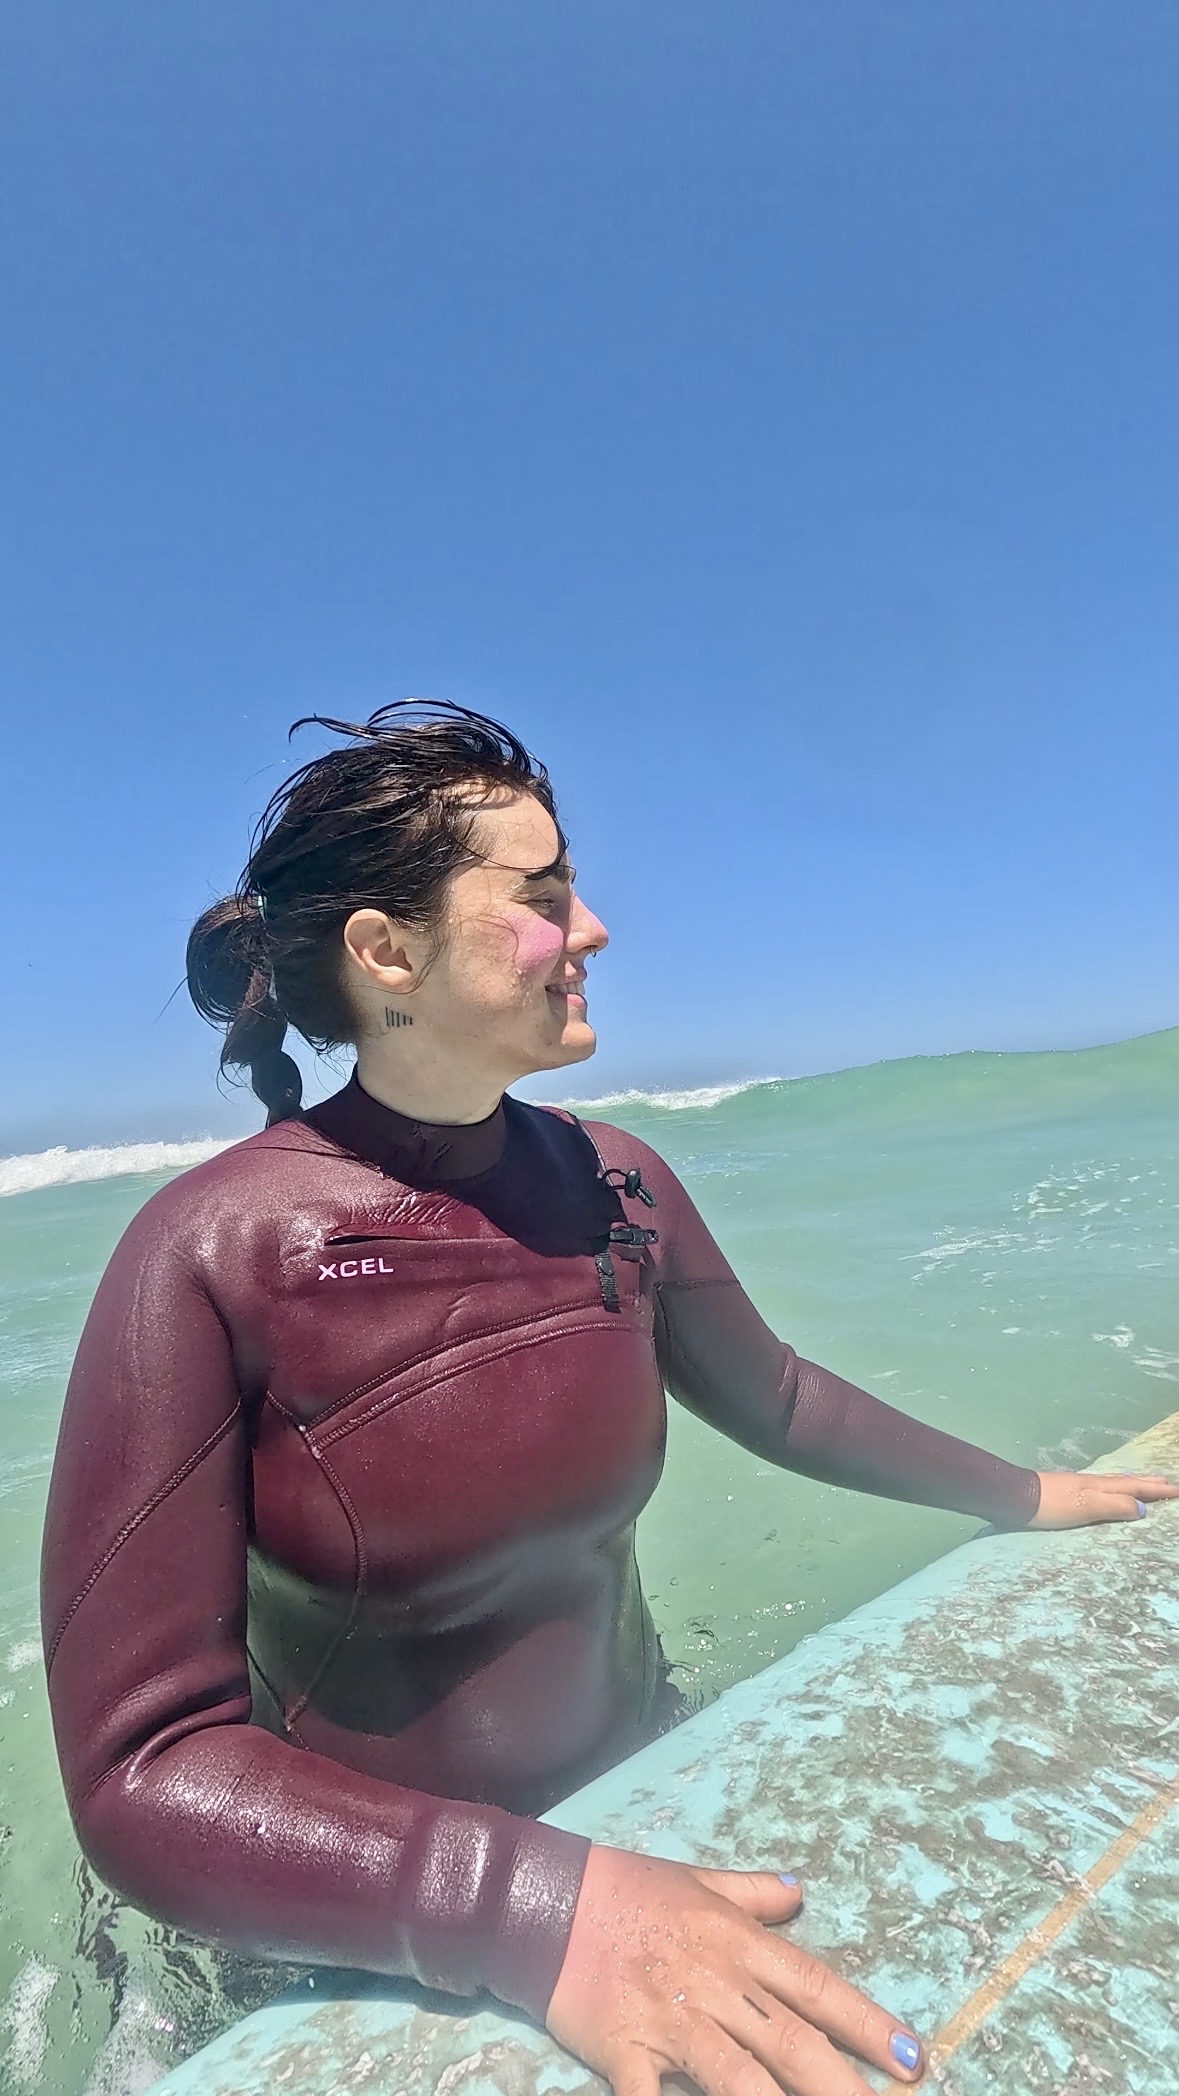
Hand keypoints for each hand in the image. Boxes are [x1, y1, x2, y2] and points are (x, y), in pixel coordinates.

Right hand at [547, 1845, 924, 2095]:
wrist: (547, 1897)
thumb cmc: (626, 1887)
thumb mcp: (698, 1879)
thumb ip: (753, 1892)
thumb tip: (799, 1890)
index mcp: (737, 1942)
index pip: (816, 1988)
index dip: (867, 2025)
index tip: (913, 2059)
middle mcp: (716, 1984)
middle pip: (793, 2043)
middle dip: (844, 2085)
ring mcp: (672, 2021)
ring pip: (739, 2077)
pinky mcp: (626, 2052)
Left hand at [1031, 1470, 1178, 1529]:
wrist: (1016, 1497)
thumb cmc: (1051, 1505)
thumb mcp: (1086, 1506)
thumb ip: (1114, 1505)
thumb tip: (1143, 1508)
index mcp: (1100, 1486)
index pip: (1135, 1488)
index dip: (1157, 1490)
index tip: (1177, 1490)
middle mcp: (1093, 1483)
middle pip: (1127, 1481)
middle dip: (1149, 1483)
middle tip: (1168, 1482)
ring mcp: (1080, 1486)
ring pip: (1115, 1482)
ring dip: (1134, 1484)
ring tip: (1145, 1484)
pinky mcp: (1069, 1492)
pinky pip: (1103, 1488)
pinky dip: (1116, 1488)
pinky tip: (1109, 1492)